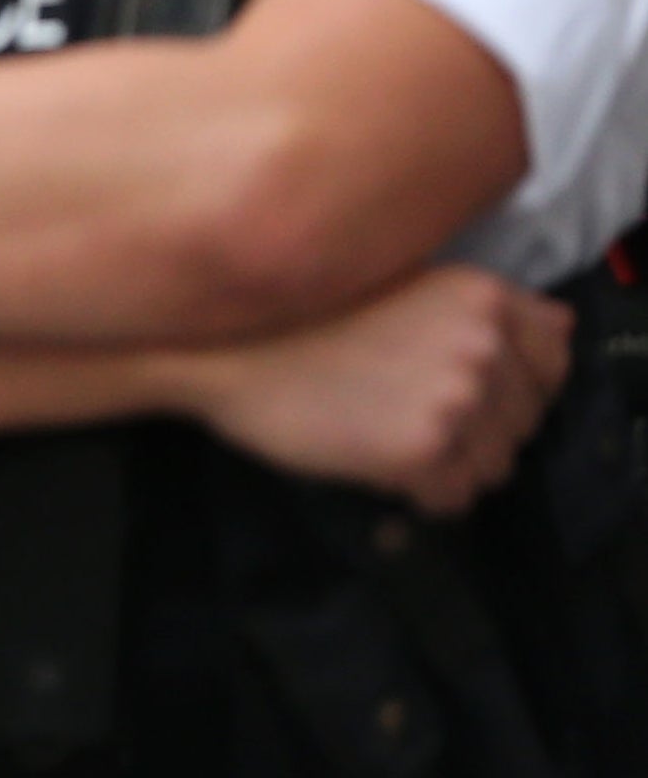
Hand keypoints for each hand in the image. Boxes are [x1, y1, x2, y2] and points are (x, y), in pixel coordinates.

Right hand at [167, 265, 572, 518]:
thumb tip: (557, 326)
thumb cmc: (298, 315)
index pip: (555, 358)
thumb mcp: (403, 280)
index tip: (472, 385)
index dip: (516, 379)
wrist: (220, 348)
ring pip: (497, 465)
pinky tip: (380, 461)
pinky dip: (424, 492)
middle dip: (480, 427)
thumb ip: (479, 307)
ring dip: (454, 464)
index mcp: (482, 297)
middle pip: (527, 419)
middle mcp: (482, 345)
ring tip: (393, 438)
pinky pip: (455, 497)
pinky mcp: (422, 452)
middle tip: (412, 413)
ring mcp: (456, 400)